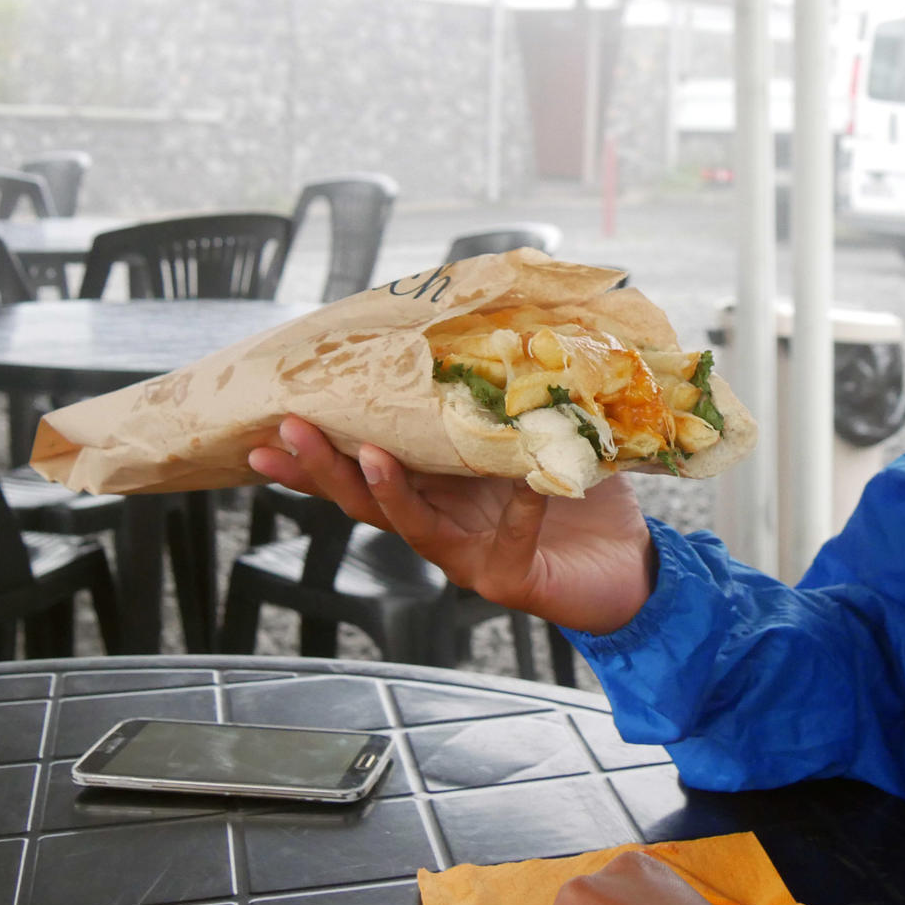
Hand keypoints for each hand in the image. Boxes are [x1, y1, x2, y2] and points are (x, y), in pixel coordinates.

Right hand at [247, 417, 654, 635]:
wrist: (631, 571)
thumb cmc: (584, 502)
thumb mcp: (541, 441)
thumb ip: (516, 402)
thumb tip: (508, 326)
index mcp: (439, 489)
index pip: (366, 465)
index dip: (318, 449)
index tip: (273, 416)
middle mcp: (442, 525)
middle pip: (365, 500)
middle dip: (322, 466)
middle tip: (286, 429)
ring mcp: (469, 557)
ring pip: (413, 527)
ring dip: (387, 492)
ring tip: (368, 457)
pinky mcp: (509, 578)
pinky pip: (507, 539)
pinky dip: (518, 507)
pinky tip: (526, 481)